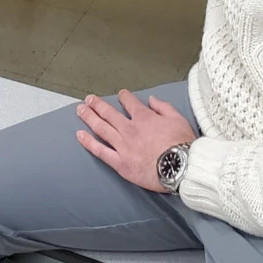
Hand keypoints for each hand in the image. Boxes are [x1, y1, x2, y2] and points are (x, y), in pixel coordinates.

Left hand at [75, 90, 197, 191]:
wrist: (180, 168)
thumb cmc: (182, 145)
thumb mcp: (178, 119)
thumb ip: (163, 107)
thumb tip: (151, 99)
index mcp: (144, 118)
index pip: (130, 103)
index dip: (124, 96)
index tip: (120, 94)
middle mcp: (130, 129)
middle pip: (109, 113)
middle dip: (97, 104)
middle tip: (89, 99)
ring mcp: (123, 146)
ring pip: (101, 128)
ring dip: (89, 117)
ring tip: (80, 110)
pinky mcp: (120, 162)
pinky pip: (100, 151)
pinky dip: (88, 142)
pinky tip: (80, 135)